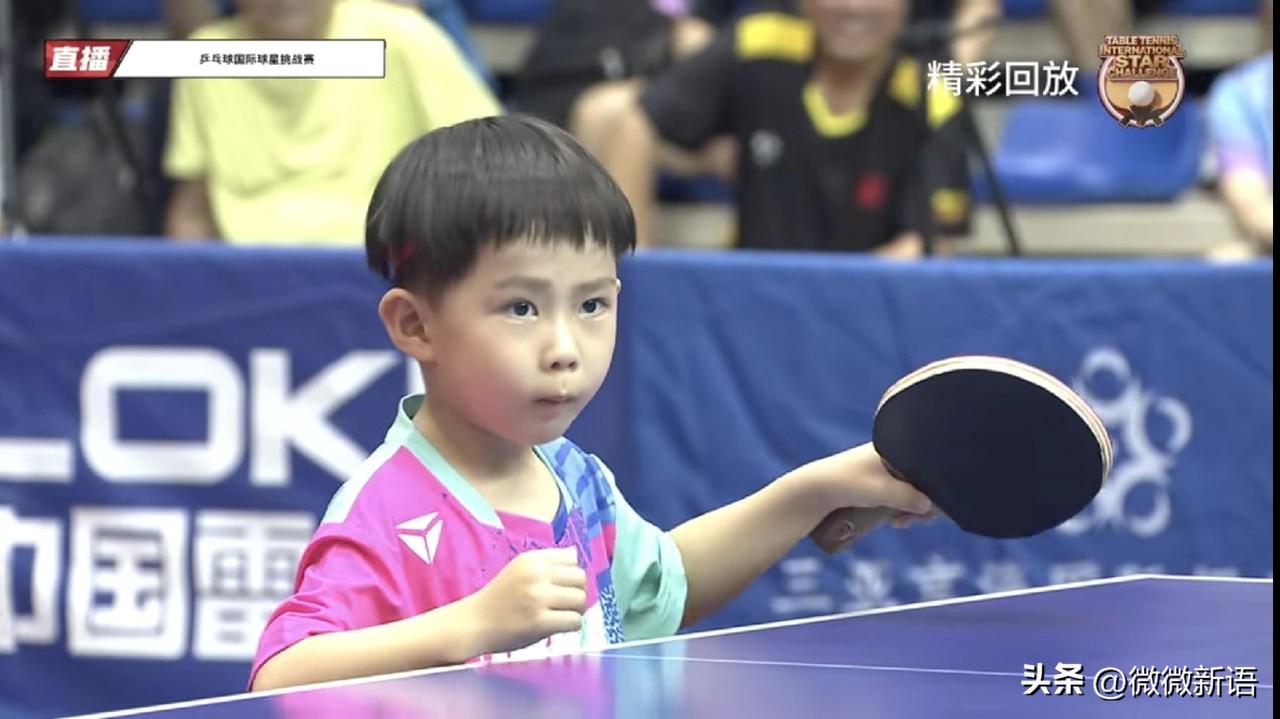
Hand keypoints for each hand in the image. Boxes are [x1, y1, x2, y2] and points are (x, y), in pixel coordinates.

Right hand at [467, 547, 586, 655]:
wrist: (475, 622)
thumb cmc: (499, 598)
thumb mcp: (519, 569)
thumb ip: (546, 562)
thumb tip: (575, 554)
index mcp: (531, 560)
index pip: (572, 558)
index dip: (571, 574)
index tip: (563, 586)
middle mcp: (536, 575)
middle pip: (580, 578)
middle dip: (578, 592)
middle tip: (567, 604)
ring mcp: (538, 598)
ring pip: (580, 600)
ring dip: (577, 610)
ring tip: (564, 615)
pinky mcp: (539, 622)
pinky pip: (574, 621)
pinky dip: (572, 626)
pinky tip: (560, 626)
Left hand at [793, 442, 933, 518]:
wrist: (811, 491)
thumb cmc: (847, 484)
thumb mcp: (882, 491)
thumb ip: (908, 497)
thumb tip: (930, 506)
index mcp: (894, 446)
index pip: (926, 464)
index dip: (932, 486)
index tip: (930, 506)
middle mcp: (889, 454)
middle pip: (918, 480)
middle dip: (920, 502)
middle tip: (912, 520)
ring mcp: (879, 470)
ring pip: (906, 490)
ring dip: (908, 508)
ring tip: (899, 522)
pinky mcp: (870, 484)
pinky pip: (893, 495)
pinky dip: (897, 508)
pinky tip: (893, 521)